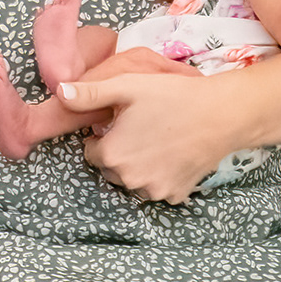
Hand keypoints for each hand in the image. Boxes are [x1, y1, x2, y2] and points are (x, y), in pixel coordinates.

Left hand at [63, 64, 256, 203]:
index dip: (104, 137)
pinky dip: (161, 176)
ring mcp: (153, 190)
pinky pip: (157, 188)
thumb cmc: (173, 96)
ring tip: (158, 141)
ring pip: (133, 181)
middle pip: (110, 169)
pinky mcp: (174, 195)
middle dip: (119, 153)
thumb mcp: (127, 86)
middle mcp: (128, 179)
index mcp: (111, 154)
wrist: (221, 114)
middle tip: (142, 130)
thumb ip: (90, 94)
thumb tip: (59, 93)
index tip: (121, 124)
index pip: (91, 152)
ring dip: (138, 167)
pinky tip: (173, 155)